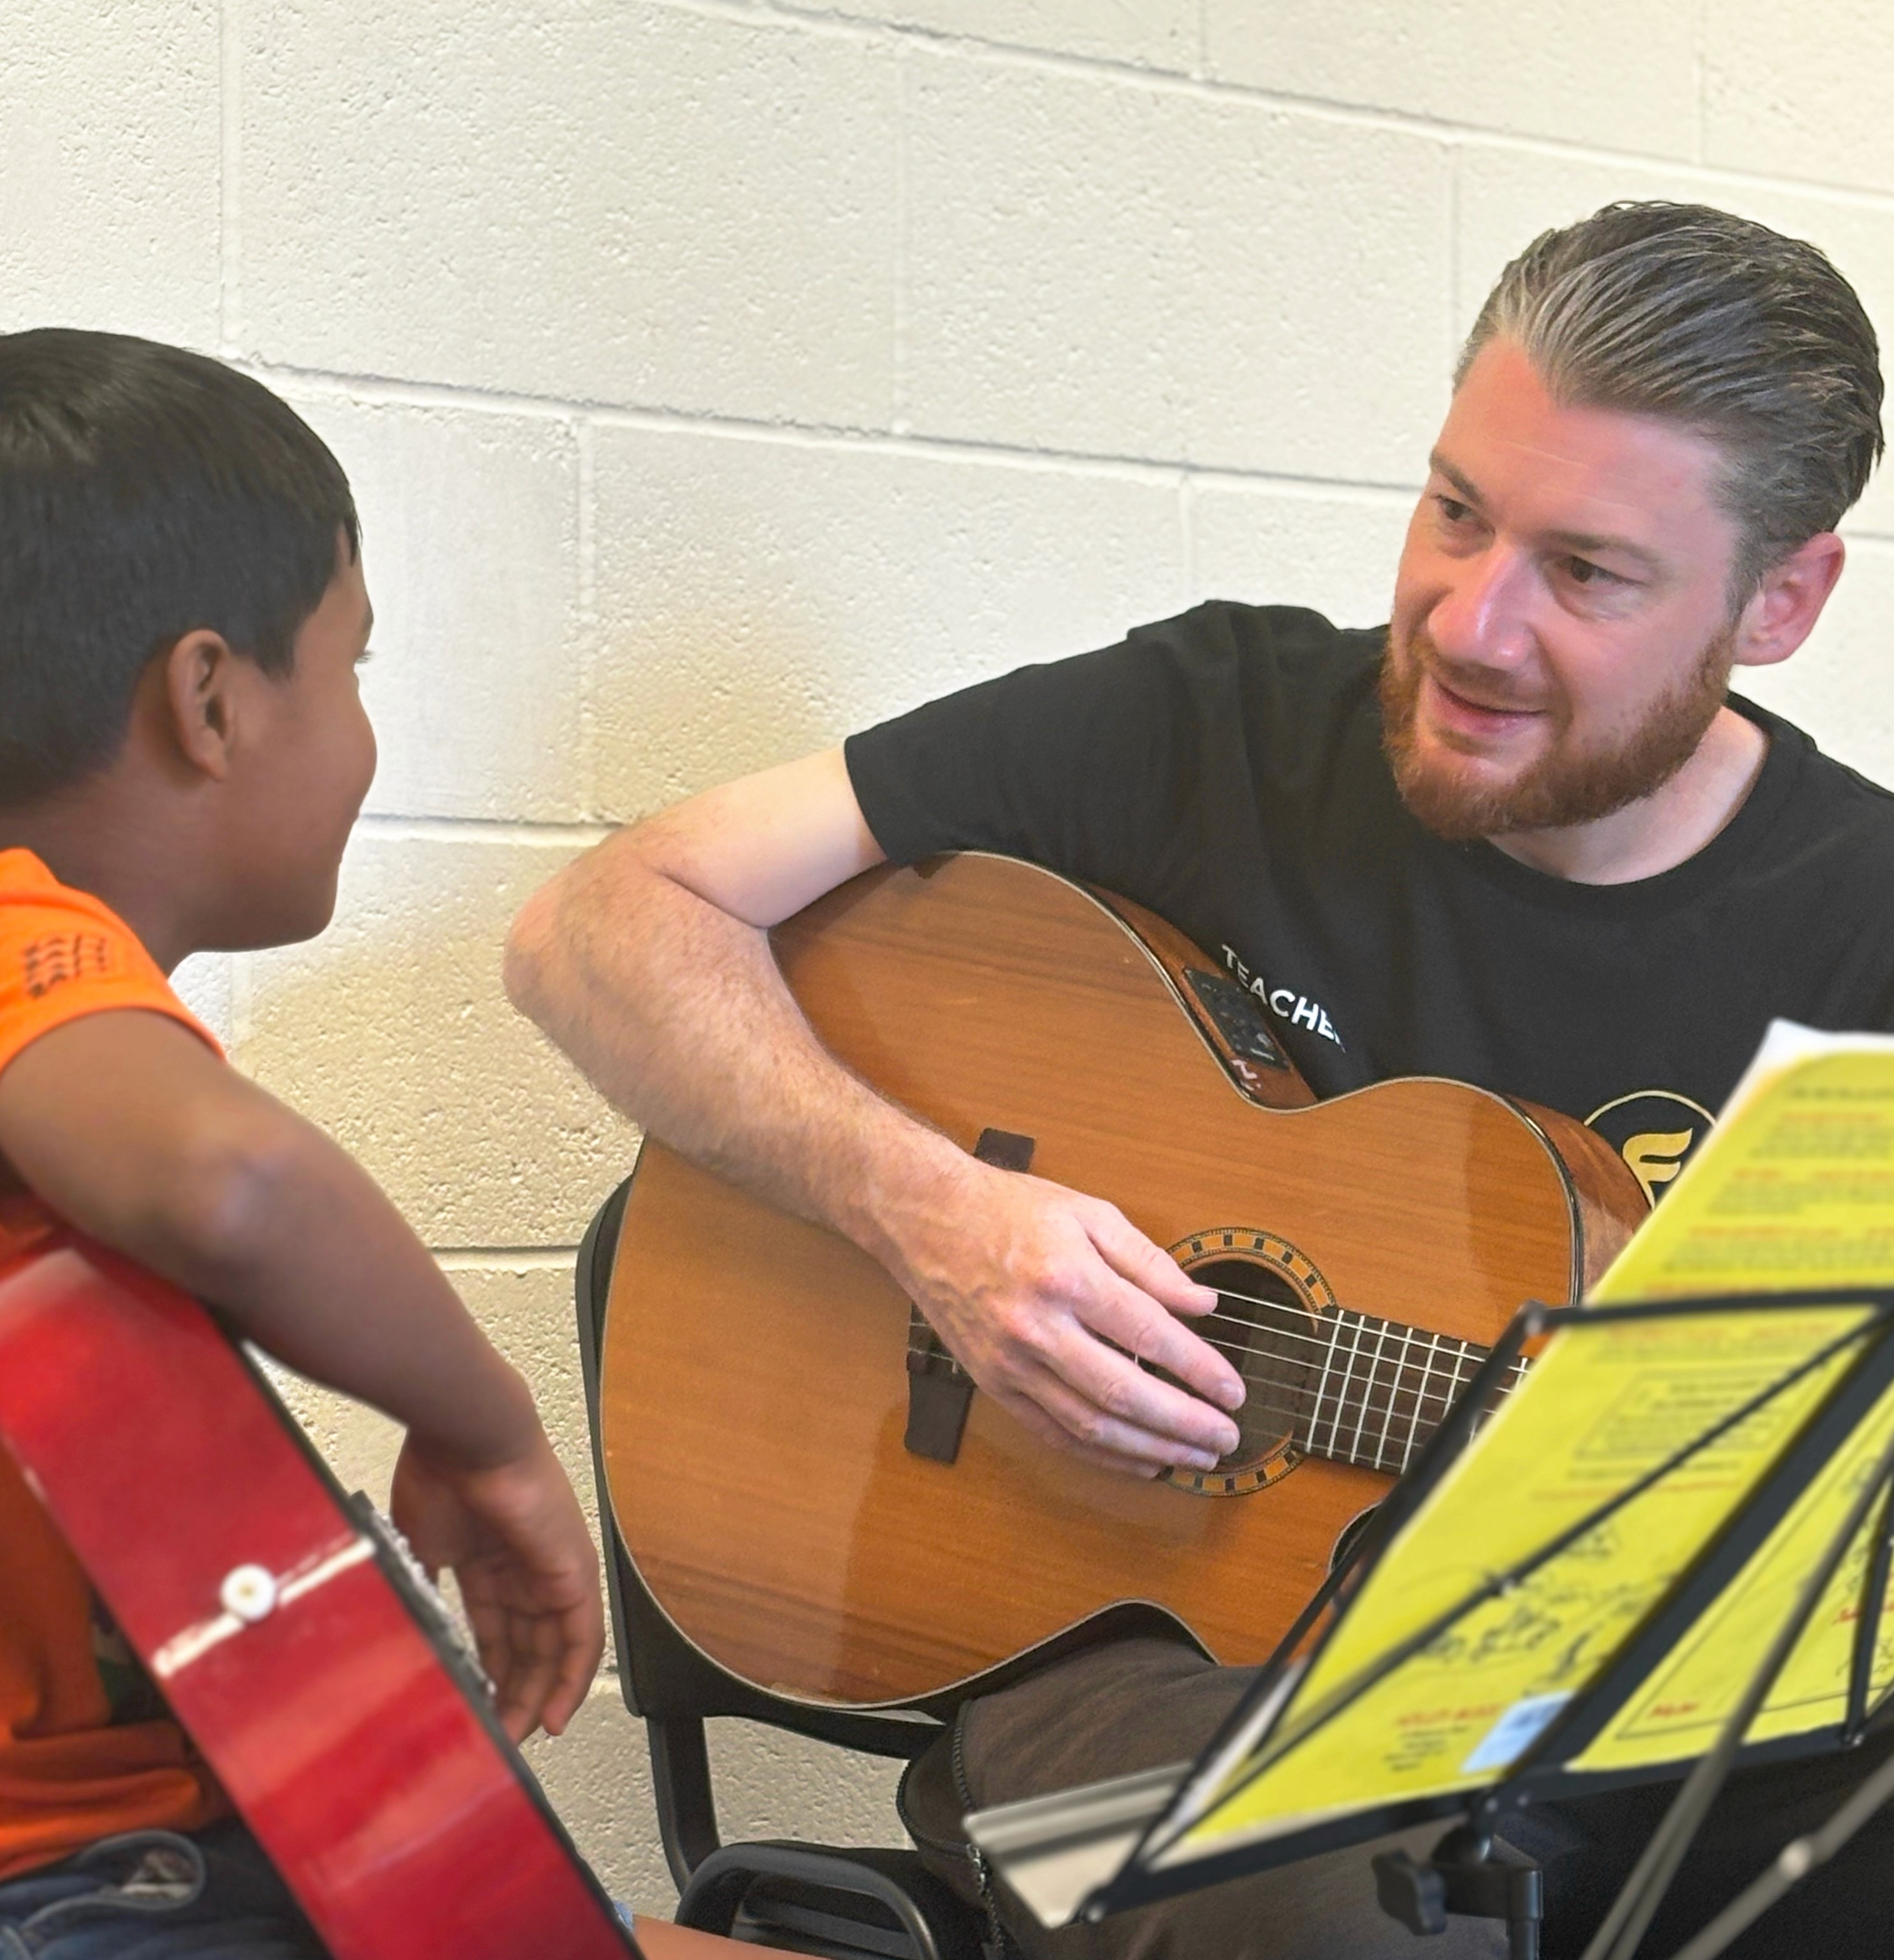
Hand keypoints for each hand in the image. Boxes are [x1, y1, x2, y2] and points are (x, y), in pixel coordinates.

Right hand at [389, 1428, 604, 1742]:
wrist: (465, 1437)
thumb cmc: (440, 1473)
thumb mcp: (421, 1546)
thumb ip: (422, 1586)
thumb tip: (405, 1626)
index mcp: (493, 1561)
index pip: (499, 1632)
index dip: (489, 1674)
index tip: (477, 1710)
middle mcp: (530, 1568)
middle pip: (529, 1647)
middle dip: (513, 1695)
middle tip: (496, 1737)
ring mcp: (555, 1569)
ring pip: (555, 1650)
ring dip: (538, 1696)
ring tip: (517, 1738)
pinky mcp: (574, 1572)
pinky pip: (582, 1637)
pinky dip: (571, 1679)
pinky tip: (553, 1715)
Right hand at [884, 1154, 1245, 1477]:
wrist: (926, 1219)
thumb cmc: (1008, 1210)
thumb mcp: (1088, 1213)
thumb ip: (1149, 1261)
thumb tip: (1203, 1304)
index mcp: (1068, 1276)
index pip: (1150, 1334)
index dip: (1199, 1369)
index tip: (1233, 1391)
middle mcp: (1038, 1326)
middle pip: (1124, 1392)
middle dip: (1183, 1423)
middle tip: (1226, 1437)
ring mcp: (1011, 1362)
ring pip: (1090, 1425)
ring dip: (1149, 1450)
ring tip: (1193, 1458)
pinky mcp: (993, 1384)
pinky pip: (1053, 1434)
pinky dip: (1101, 1456)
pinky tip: (1139, 1461)